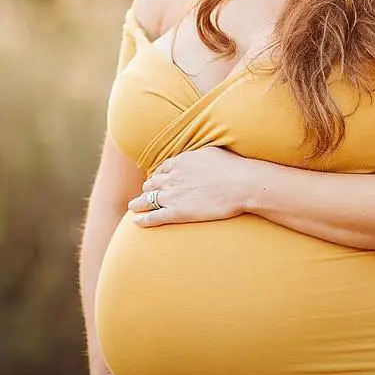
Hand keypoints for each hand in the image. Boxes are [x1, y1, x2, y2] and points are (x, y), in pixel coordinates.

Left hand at [128, 147, 247, 227]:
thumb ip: (200, 155)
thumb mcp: (212, 152)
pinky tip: (137, 222)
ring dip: (138, 203)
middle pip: (152, 183)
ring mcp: (173, 195)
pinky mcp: (177, 212)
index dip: (157, 176)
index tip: (156, 181)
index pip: (162, 169)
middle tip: (144, 194)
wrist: (241, 185)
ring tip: (133, 206)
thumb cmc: (233, 168)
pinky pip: (154, 216)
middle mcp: (173, 178)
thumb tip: (200, 154)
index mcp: (180, 162)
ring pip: (148, 199)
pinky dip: (143, 219)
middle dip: (147, 188)